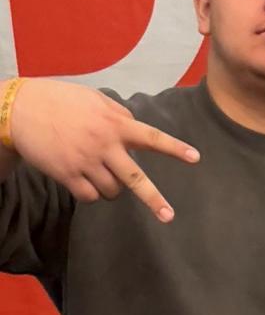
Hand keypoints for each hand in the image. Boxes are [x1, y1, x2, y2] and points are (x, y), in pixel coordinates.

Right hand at [7, 78, 198, 221]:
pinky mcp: (67, 175)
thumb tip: (134, 124)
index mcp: (113, 123)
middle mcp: (103, 145)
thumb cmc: (58, 100)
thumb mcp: (93, 98)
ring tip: (98, 171)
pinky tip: (82, 179)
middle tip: (168, 216)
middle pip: (135, 178)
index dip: (174, 148)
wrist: (18, 110)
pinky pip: (89, 197)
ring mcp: (85, 162)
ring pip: (112, 190)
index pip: (151, 138)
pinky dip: (91, 193)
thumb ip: (118, 112)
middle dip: (153, 199)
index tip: (195, 158)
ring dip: (111, 187)